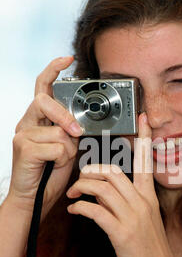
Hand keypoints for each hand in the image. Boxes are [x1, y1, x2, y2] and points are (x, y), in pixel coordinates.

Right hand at [7, 56, 82, 213]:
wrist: (34, 198)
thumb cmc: (51, 173)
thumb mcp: (67, 147)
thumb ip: (71, 131)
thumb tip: (84, 121)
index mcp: (38, 119)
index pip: (42, 87)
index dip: (53, 69)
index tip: (68, 58)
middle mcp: (27, 122)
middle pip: (46, 102)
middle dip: (65, 117)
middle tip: (76, 133)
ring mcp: (22, 134)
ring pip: (58, 130)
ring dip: (67, 149)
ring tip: (59, 160)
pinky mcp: (23, 148)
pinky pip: (56, 146)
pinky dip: (62, 159)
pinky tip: (53, 166)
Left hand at [66, 112, 177, 256]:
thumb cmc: (151, 249)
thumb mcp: (146, 220)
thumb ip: (132, 202)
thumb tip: (109, 193)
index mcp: (148, 197)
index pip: (145, 161)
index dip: (143, 138)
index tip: (140, 118)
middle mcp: (141, 202)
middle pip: (113, 171)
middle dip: (90, 170)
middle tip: (79, 179)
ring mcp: (132, 217)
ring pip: (102, 188)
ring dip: (82, 187)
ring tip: (72, 194)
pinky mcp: (121, 233)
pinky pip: (95, 211)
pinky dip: (79, 207)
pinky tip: (74, 210)